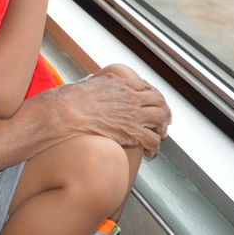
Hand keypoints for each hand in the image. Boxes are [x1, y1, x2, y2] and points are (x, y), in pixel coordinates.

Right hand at [54, 70, 170, 157]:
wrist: (68, 111)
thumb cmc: (73, 99)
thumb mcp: (92, 82)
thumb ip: (103, 83)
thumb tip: (100, 84)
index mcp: (122, 84)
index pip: (146, 87)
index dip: (155, 96)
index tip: (156, 102)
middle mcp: (131, 97)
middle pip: (159, 101)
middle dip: (164, 111)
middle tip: (165, 119)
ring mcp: (133, 114)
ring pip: (160, 119)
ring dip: (162, 129)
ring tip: (160, 136)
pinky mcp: (132, 132)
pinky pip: (152, 140)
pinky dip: (155, 147)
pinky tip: (150, 151)